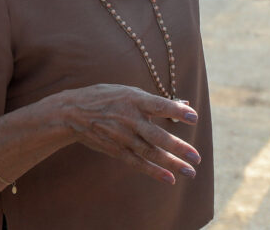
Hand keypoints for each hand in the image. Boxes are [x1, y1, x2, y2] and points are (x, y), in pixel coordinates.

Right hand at [54, 84, 199, 184]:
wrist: (73, 113)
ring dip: (171, 163)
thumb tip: (185, 102)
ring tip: (190, 171)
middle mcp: (130, 119)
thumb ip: (158, 100)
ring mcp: (122, 136)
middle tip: (196, 157)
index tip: (194, 117)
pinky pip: (137, 162)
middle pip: (157, 135)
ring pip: (150, 152)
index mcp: (135, 99)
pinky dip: (154, 171)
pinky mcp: (116, 149)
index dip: (176, 111)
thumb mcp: (130, 91)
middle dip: (177, 147)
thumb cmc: (107, 97)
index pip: (159, 105)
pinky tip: (170, 178)